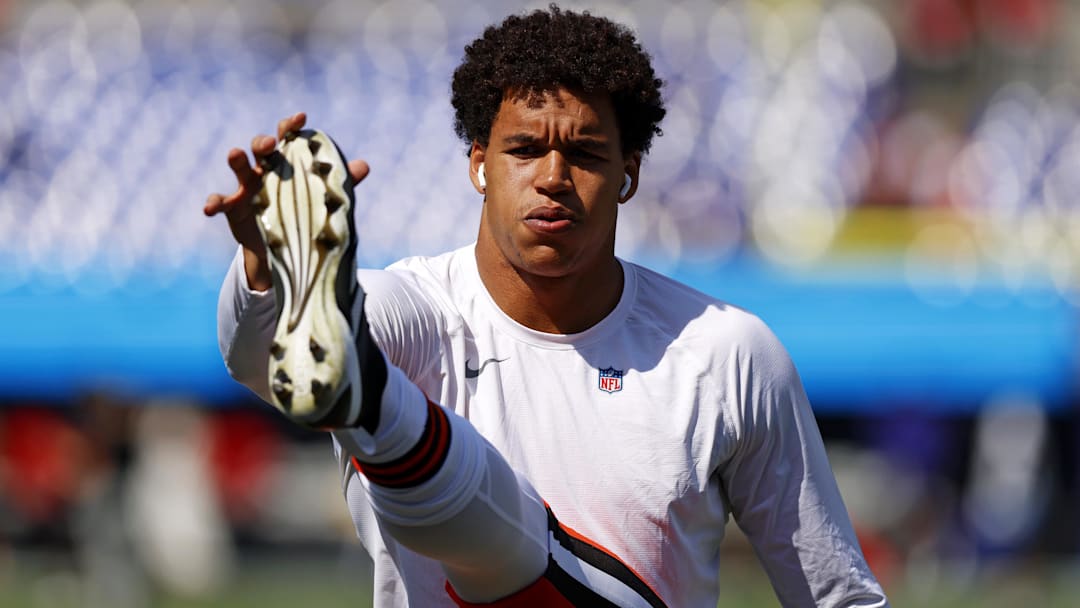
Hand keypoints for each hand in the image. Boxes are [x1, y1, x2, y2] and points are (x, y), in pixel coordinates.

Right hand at [204, 112, 369, 289]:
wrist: (282, 244)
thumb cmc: (302, 210)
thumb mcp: (322, 196)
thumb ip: (341, 181)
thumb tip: (364, 166)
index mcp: (286, 162)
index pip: (287, 138)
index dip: (291, 127)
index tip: (301, 117)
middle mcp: (264, 168)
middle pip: (261, 148)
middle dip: (264, 141)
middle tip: (271, 142)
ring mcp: (245, 186)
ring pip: (238, 167)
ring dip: (236, 159)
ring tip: (234, 154)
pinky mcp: (232, 207)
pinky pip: (220, 201)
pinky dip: (213, 202)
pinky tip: (209, 207)